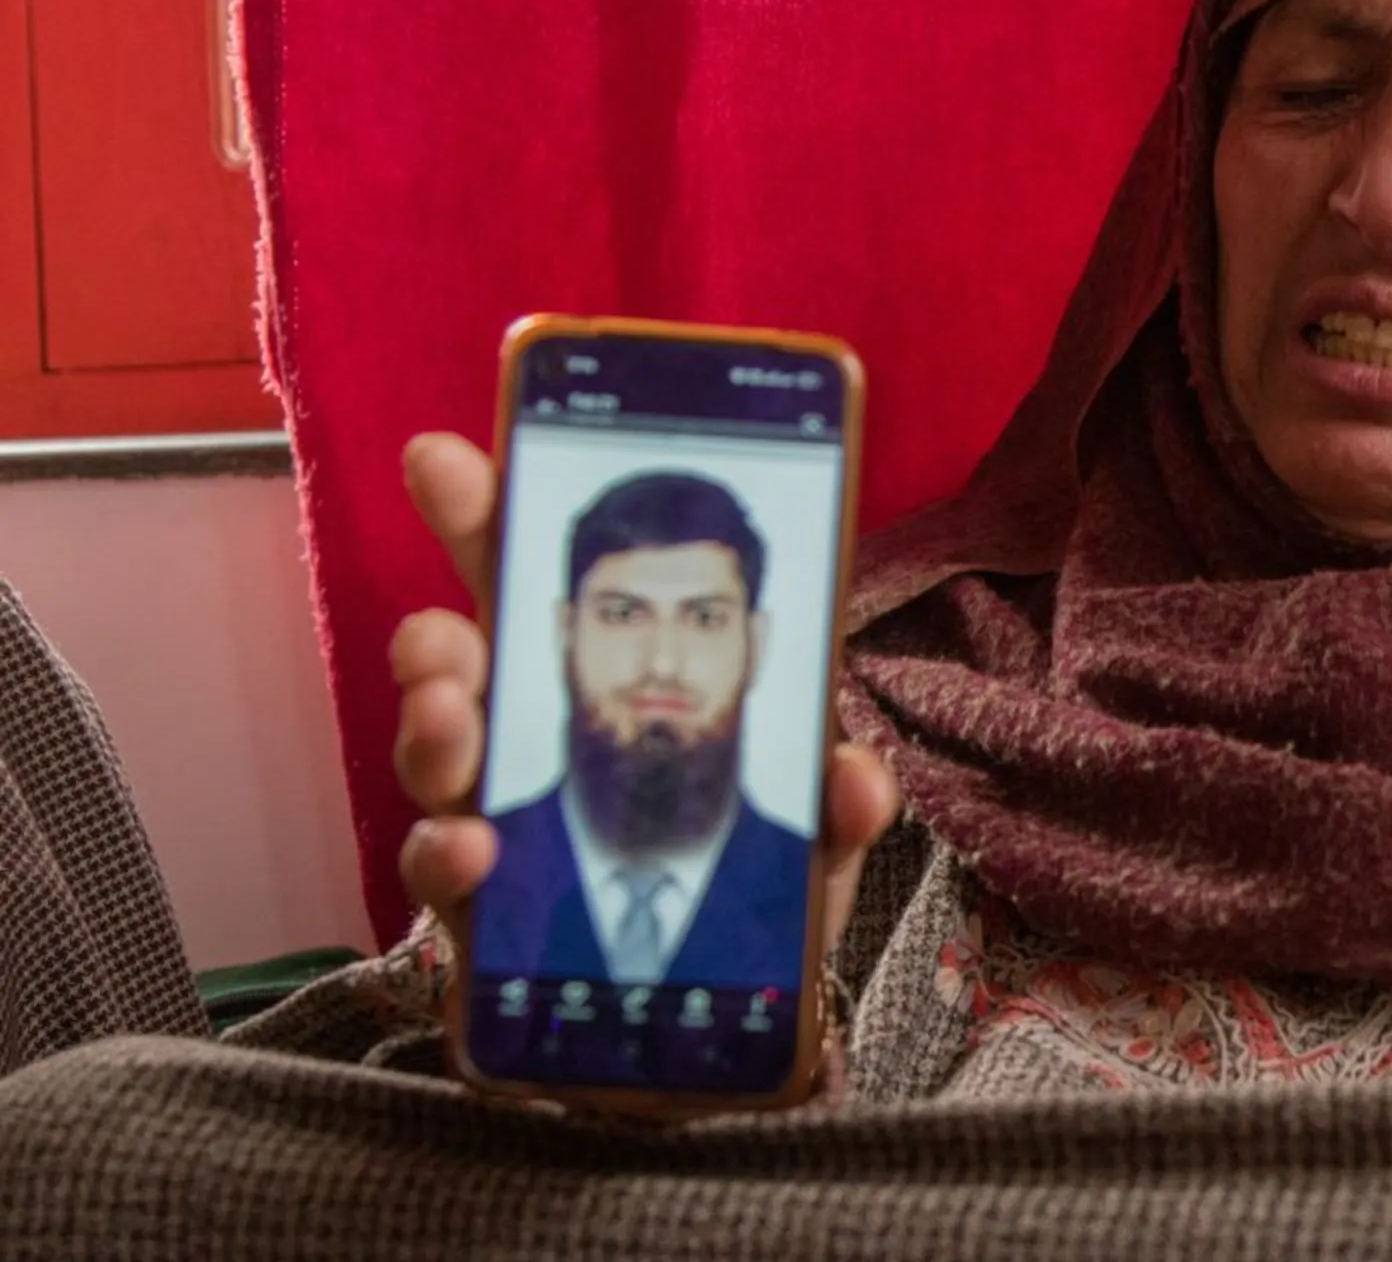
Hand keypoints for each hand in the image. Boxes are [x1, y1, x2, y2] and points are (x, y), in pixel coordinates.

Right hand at [388, 432, 901, 966]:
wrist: (701, 1033)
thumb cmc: (744, 901)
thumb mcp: (813, 843)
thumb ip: (836, 803)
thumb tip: (857, 776)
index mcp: (609, 686)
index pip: (544, 585)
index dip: (491, 518)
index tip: (446, 458)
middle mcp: (535, 741)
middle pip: (464, 659)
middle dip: (439, 636)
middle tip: (445, 640)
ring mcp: (498, 822)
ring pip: (437, 757)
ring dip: (435, 731)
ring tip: (453, 722)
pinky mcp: (479, 916)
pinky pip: (444, 876)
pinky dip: (452, 857)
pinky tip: (472, 850)